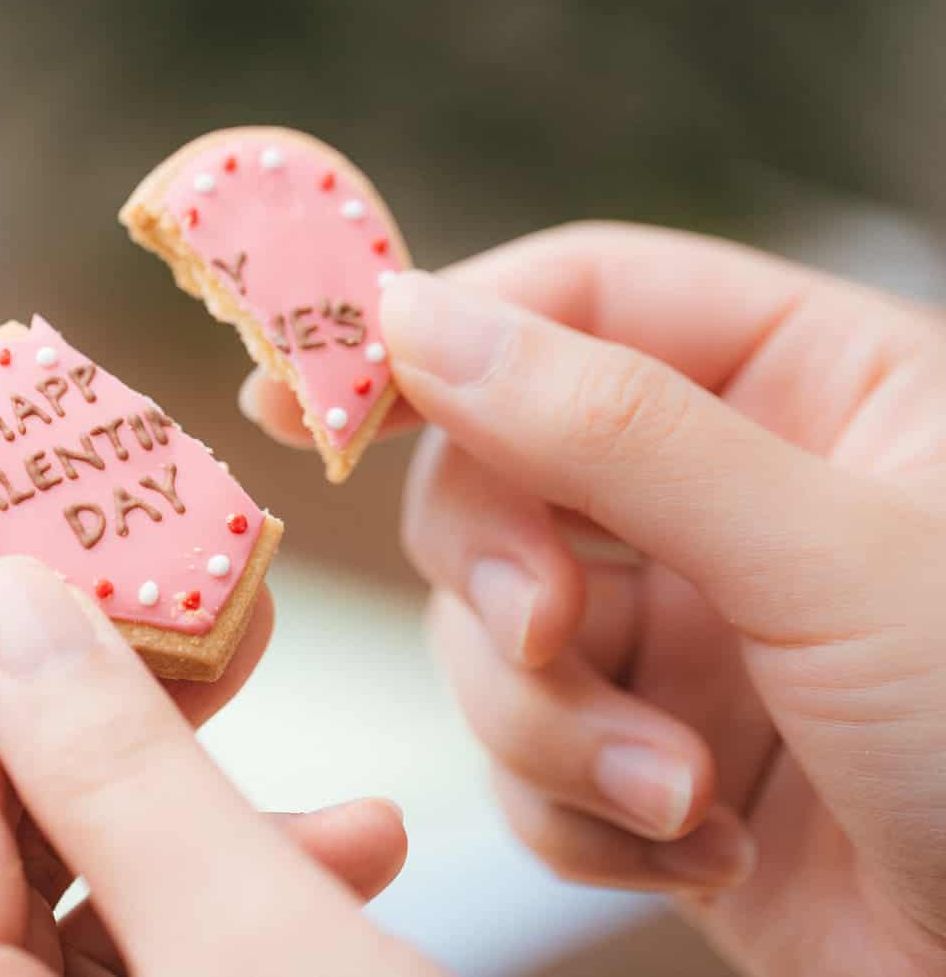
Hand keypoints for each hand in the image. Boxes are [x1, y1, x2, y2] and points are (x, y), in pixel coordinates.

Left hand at [0, 556, 440, 975]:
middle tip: (218, 633)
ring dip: (224, 835)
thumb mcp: (249, 941)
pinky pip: (167, 962)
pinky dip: (252, 905)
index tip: (62, 557)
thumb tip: (15, 602)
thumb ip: (122, 774)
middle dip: (133, 746)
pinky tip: (365, 862)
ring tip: (350, 805)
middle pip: (8, 861)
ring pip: (103, 915)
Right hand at [245, 222, 945, 975]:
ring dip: (555, 726)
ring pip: (490, 631)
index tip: (314, 396)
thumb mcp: (834, 559)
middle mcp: (728, 493)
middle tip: (550, 636)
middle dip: (506, 575)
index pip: (574, 297)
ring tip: (677, 798)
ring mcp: (682, 629)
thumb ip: (615, 426)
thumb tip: (417, 316)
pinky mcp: (646, 756)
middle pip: (496, 468)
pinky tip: (700, 851)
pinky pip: (520, 755)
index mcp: (810, 382)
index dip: (436, 333)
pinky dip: (578, 811)